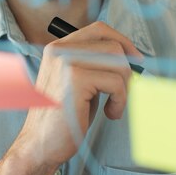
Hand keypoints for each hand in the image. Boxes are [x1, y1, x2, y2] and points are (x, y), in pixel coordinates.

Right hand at [14, 21, 141, 169]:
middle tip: (123, 92)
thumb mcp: (78, 82)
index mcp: (58, 48)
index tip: (135, 58)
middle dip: (126, 71)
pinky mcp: (75, 79)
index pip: (98, 30)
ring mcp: (66, 62)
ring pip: (118, 63)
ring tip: (114, 106)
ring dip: (124, 88)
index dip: (122, 41)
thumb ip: (97, 65)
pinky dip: (120, 101)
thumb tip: (132, 58)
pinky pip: (116, 83)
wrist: (40, 144)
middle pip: (113, 45)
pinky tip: (110, 113)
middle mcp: (60, 50)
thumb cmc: (63, 117)